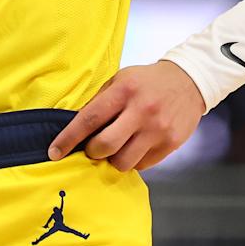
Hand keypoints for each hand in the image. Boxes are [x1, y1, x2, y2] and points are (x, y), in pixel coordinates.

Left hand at [47, 60, 206, 170]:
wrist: (190, 81)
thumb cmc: (147, 81)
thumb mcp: (121, 80)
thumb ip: (100, 102)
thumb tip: (76, 129)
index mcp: (124, 90)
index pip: (89, 119)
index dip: (68, 138)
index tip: (54, 152)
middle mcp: (141, 111)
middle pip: (105, 146)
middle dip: (92, 152)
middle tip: (93, 147)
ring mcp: (158, 129)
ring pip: (123, 162)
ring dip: (113, 159)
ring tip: (117, 147)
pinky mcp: (170, 144)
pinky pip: (142, 165)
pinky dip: (132, 161)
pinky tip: (134, 147)